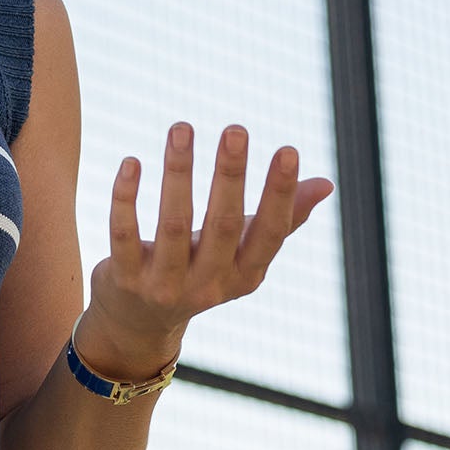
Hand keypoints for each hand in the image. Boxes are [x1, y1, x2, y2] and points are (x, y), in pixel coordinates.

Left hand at [82, 123, 332, 378]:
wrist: (138, 322)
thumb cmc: (201, 270)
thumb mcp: (242, 253)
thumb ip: (282, 220)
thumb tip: (326, 183)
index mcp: (245, 275)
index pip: (270, 233)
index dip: (280, 195)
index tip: (288, 150)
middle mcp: (209, 285)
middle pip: (223, 226)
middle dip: (230, 175)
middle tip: (236, 129)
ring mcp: (165, 285)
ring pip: (173, 225)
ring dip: (178, 173)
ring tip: (181, 128)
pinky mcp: (125, 279)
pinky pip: (123, 235)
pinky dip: (126, 199)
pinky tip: (131, 161)